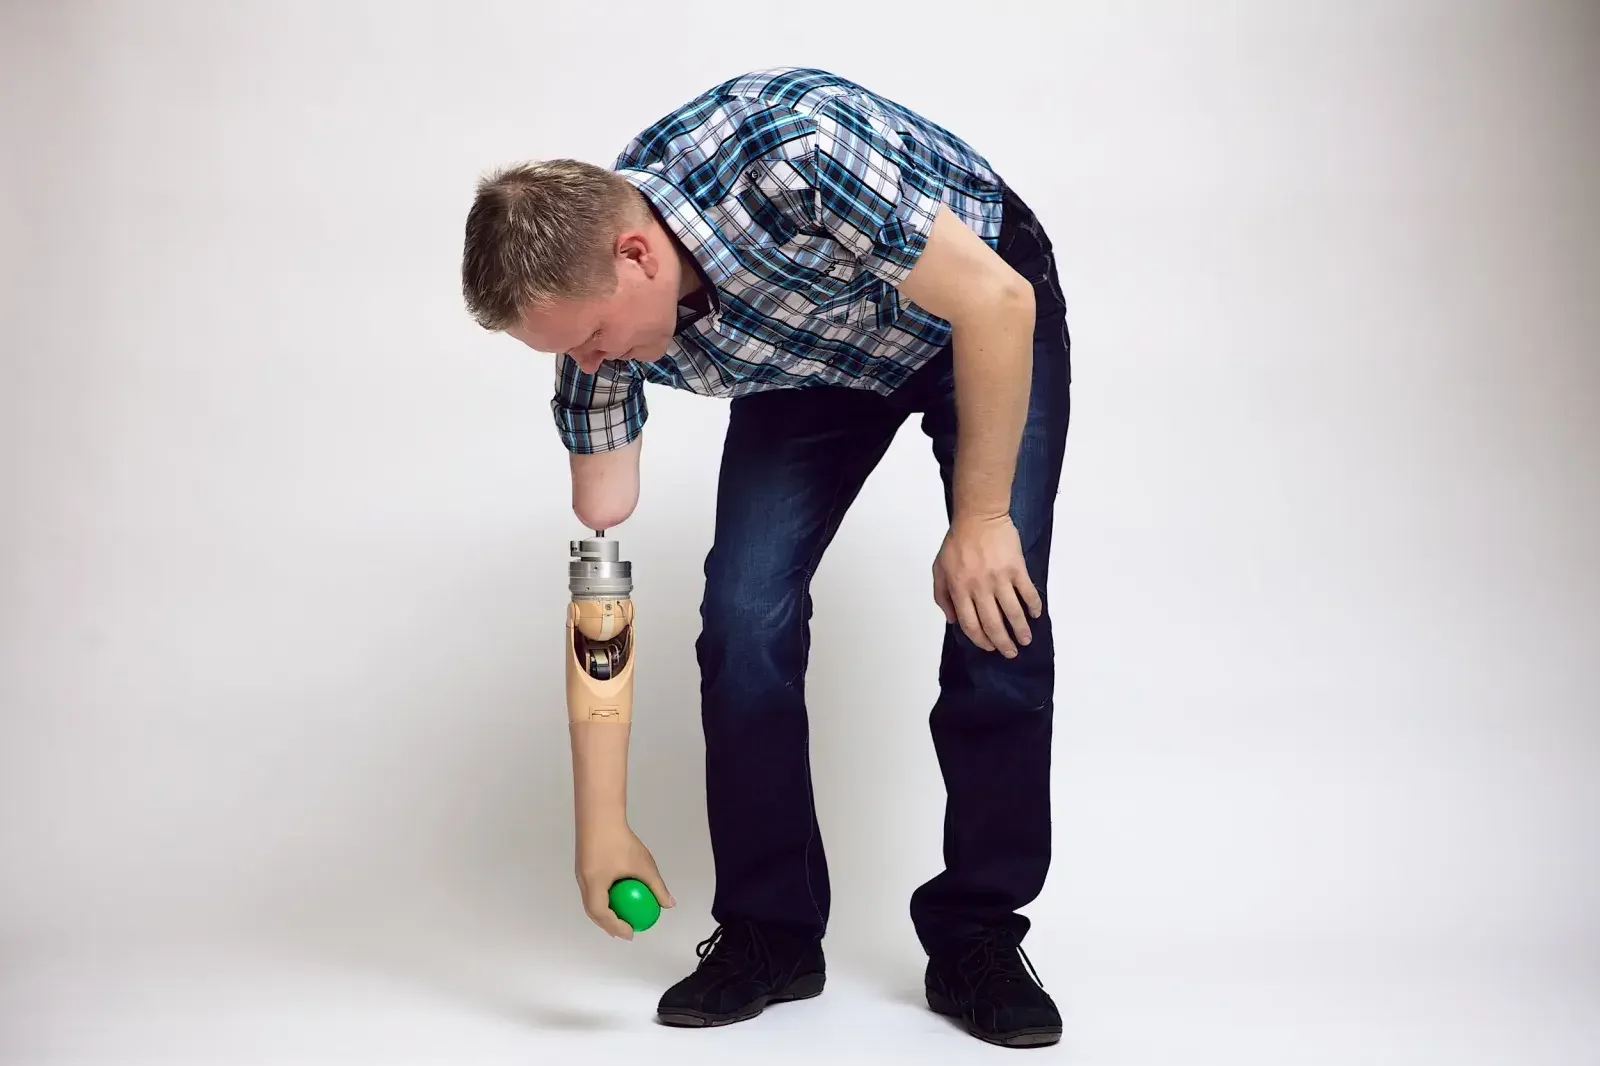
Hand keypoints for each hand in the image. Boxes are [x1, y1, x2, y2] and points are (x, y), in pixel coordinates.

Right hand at [575, 820, 673, 938]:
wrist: (599, 815)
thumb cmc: (621, 841)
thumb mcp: (643, 865)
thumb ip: (656, 886)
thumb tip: (668, 904)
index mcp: (594, 885)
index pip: (603, 914)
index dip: (616, 927)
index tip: (631, 933)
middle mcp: (584, 882)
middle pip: (592, 911)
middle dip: (607, 924)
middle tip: (624, 931)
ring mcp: (581, 873)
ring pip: (590, 900)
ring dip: (603, 912)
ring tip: (619, 917)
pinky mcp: (583, 865)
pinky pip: (591, 889)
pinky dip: (602, 898)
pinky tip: (615, 893)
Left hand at [932, 512, 1041, 656]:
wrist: (979, 516)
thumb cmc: (958, 541)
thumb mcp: (939, 568)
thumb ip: (942, 595)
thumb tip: (953, 619)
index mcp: (959, 589)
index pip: (971, 624)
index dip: (981, 640)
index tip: (990, 647)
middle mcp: (979, 587)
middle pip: (993, 624)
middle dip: (1003, 643)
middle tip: (1011, 652)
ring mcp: (999, 578)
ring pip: (1012, 612)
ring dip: (1020, 630)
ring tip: (1025, 640)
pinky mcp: (1016, 568)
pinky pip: (1027, 592)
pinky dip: (1033, 606)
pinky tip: (1036, 614)